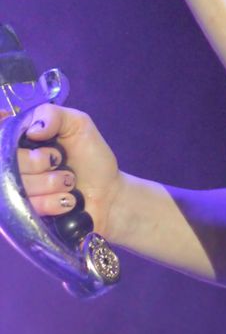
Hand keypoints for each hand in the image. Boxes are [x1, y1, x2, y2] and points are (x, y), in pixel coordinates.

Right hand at [19, 103, 121, 241]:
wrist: (108, 193)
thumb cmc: (91, 156)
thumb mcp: (77, 125)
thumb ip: (53, 115)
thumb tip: (32, 130)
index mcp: (20, 141)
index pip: (4, 138)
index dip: (19, 144)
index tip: (46, 147)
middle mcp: (12, 167)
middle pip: (8, 163)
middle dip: (42, 162)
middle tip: (60, 162)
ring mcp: (16, 194)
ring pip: (17, 187)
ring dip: (52, 183)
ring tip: (69, 182)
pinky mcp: (24, 218)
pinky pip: (29, 208)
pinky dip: (53, 202)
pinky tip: (68, 200)